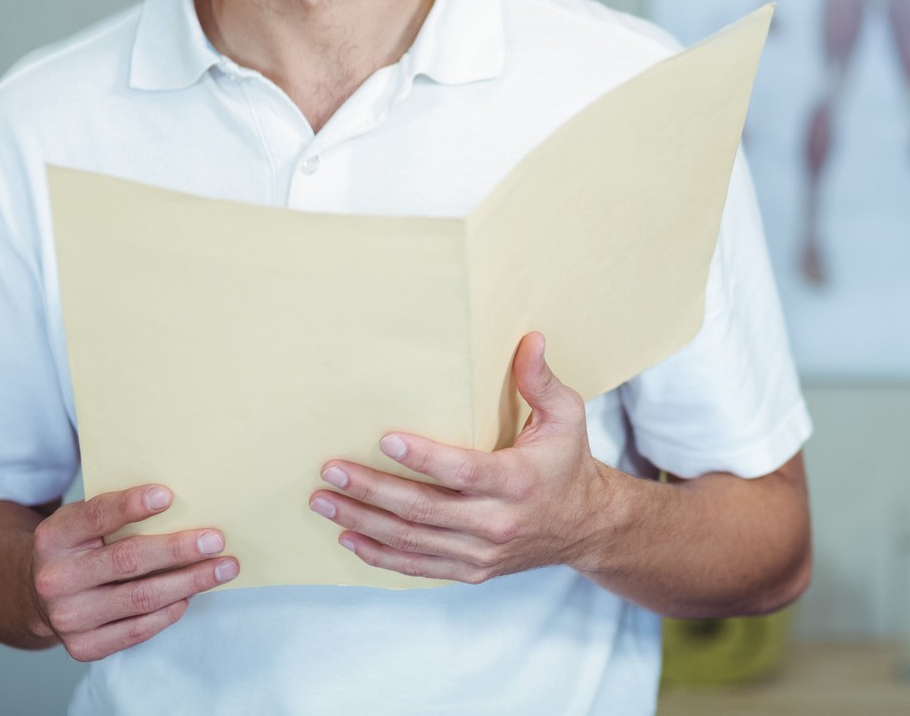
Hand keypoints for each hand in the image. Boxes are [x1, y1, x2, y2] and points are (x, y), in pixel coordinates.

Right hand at [29, 485, 236, 661]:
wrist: (39, 597)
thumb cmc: (77, 548)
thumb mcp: (81, 521)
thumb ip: (116, 512)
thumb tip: (181, 502)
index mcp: (54, 538)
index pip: (96, 517)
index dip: (130, 506)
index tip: (167, 495)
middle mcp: (55, 579)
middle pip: (127, 561)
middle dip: (178, 550)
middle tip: (216, 540)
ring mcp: (68, 617)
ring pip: (141, 598)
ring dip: (190, 582)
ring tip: (223, 569)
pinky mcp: (84, 646)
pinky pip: (138, 629)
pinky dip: (171, 611)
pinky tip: (191, 595)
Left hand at [311, 332, 615, 584]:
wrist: (585, 527)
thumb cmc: (568, 463)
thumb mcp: (567, 417)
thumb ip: (541, 381)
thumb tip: (529, 339)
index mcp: (518, 481)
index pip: (463, 471)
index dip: (423, 458)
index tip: (385, 439)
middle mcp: (497, 522)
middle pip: (423, 509)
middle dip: (371, 491)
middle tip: (331, 472)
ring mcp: (481, 552)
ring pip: (412, 540)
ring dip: (363, 522)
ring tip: (324, 502)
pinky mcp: (471, 570)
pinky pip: (417, 566)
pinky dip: (380, 554)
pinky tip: (350, 537)